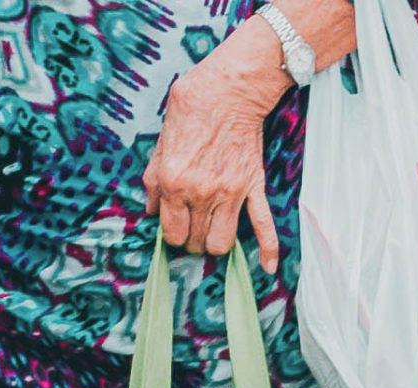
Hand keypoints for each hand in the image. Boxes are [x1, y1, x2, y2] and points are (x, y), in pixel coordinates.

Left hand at [145, 46, 290, 270]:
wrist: (231, 89)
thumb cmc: (192, 109)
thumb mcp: (160, 142)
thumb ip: (152, 180)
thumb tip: (149, 210)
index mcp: (172, 182)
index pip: (170, 232)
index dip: (172, 234)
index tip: (176, 228)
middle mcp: (199, 193)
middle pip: (194, 242)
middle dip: (192, 240)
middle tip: (193, 228)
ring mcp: (229, 193)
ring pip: (221, 242)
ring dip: (215, 244)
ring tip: (212, 234)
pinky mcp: (252, 187)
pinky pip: (263, 225)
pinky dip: (268, 249)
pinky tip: (268, 268)